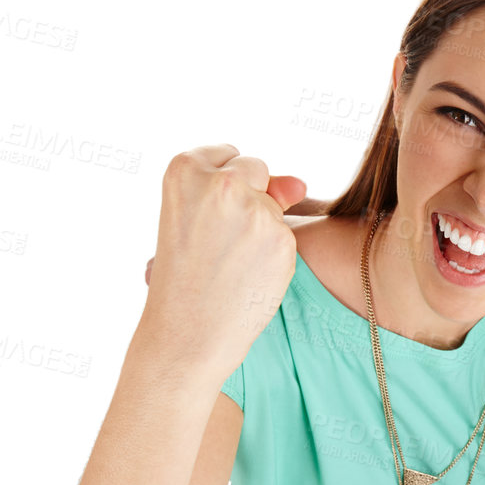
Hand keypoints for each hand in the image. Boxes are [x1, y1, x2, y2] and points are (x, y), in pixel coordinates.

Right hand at [140, 146, 306, 380]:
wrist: (188, 330)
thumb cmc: (186, 274)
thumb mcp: (197, 217)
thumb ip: (246, 188)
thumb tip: (299, 185)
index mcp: (185, 168)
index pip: (227, 154)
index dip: (221, 188)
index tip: (204, 216)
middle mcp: (223, 182)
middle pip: (257, 169)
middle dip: (249, 196)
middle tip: (218, 240)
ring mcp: (256, 210)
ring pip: (274, 204)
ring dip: (261, 229)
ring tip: (230, 263)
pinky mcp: (282, 238)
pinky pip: (286, 234)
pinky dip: (273, 254)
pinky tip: (248, 275)